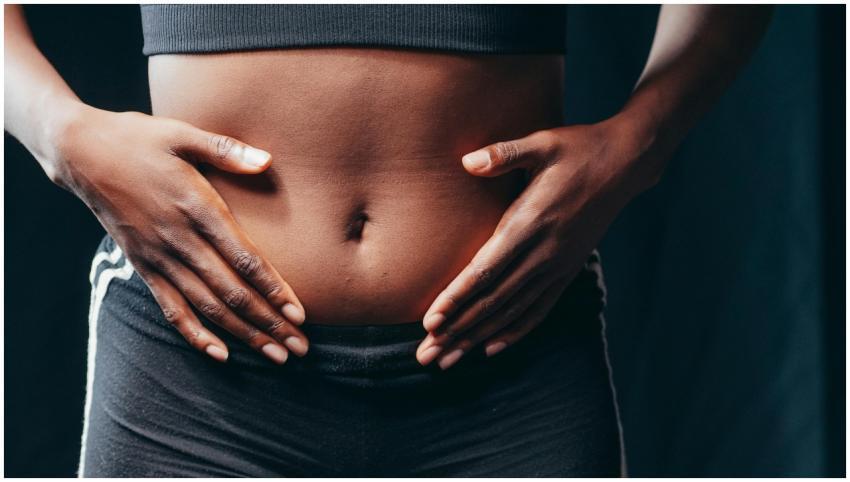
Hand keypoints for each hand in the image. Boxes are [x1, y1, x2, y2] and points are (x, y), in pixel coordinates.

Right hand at [52, 105, 308, 363]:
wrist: (79, 152)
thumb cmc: (138, 138)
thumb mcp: (182, 134)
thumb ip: (226, 149)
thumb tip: (268, 161)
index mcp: (196, 206)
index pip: (244, 258)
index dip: (273, 289)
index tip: (299, 314)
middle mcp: (179, 239)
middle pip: (231, 292)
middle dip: (268, 323)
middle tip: (299, 348)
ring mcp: (159, 257)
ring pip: (207, 306)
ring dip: (243, 334)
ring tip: (275, 356)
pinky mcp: (142, 266)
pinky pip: (170, 308)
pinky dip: (194, 334)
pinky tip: (220, 354)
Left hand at [415, 117, 654, 368]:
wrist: (626, 163)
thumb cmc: (578, 149)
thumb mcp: (542, 143)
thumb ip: (504, 154)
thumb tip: (466, 161)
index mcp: (531, 222)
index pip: (487, 270)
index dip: (457, 297)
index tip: (431, 322)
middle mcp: (544, 252)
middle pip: (494, 300)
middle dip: (457, 330)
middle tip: (426, 355)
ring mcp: (558, 265)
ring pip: (512, 311)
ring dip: (478, 337)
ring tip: (448, 360)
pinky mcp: (568, 269)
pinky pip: (539, 308)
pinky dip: (515, 330)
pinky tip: (492, 347)